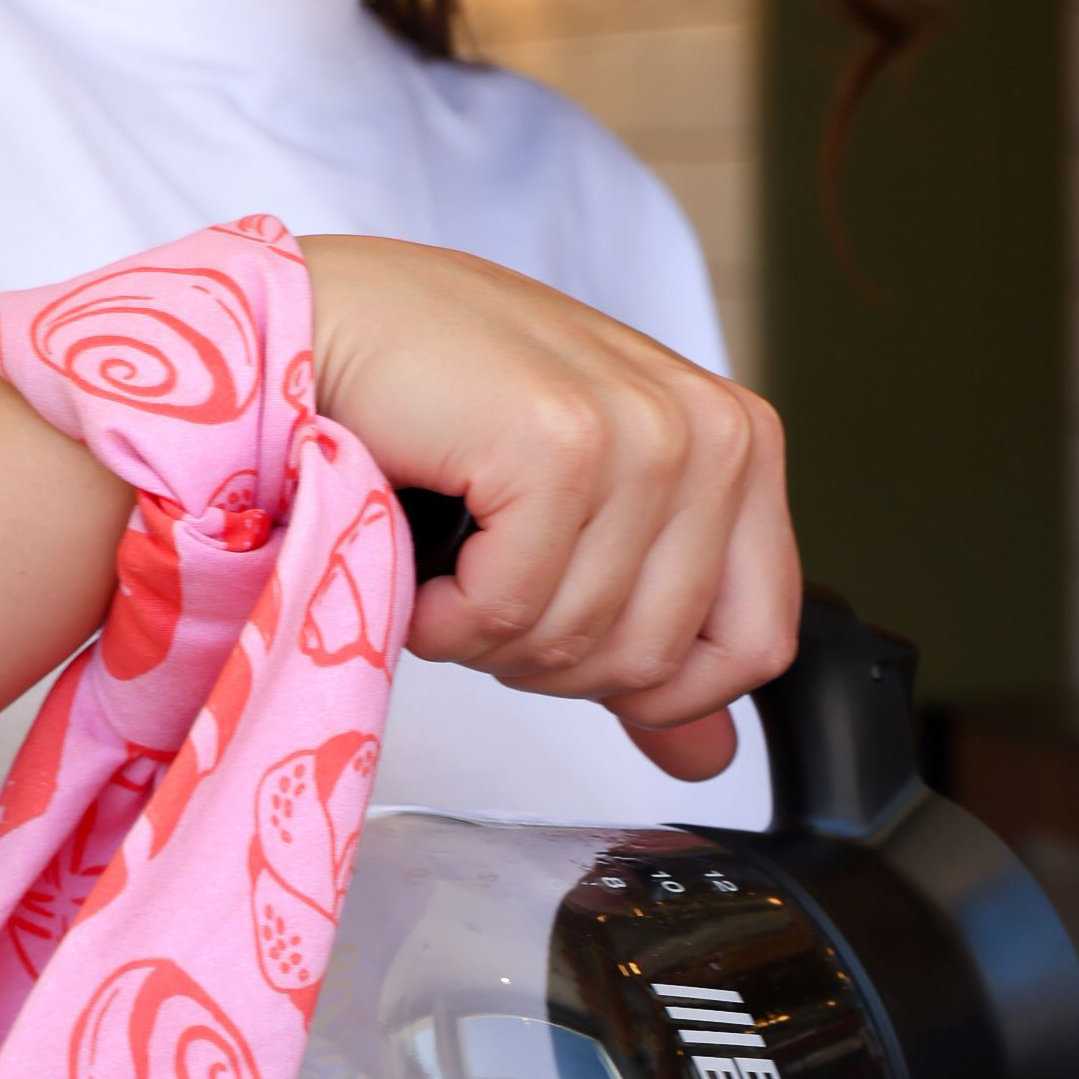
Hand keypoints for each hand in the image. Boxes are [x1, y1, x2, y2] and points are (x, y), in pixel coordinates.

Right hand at [300, 234, 798, 778]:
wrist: (322, 321)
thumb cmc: (440, 410)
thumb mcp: (577, 528)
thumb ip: (649, 637)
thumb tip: (711, 756)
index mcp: (740, 446)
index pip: (756, 642)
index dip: (651, 685)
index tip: (567, 631)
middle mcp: (712, 429)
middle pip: (658, 658)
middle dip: (546, 655)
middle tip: (482, 579)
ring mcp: (641, 429)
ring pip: (581, 641)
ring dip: (483, 631)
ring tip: (447, 553)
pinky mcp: (556, 440)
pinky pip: (510, 609)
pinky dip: (440, 611)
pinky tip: (415, 541)